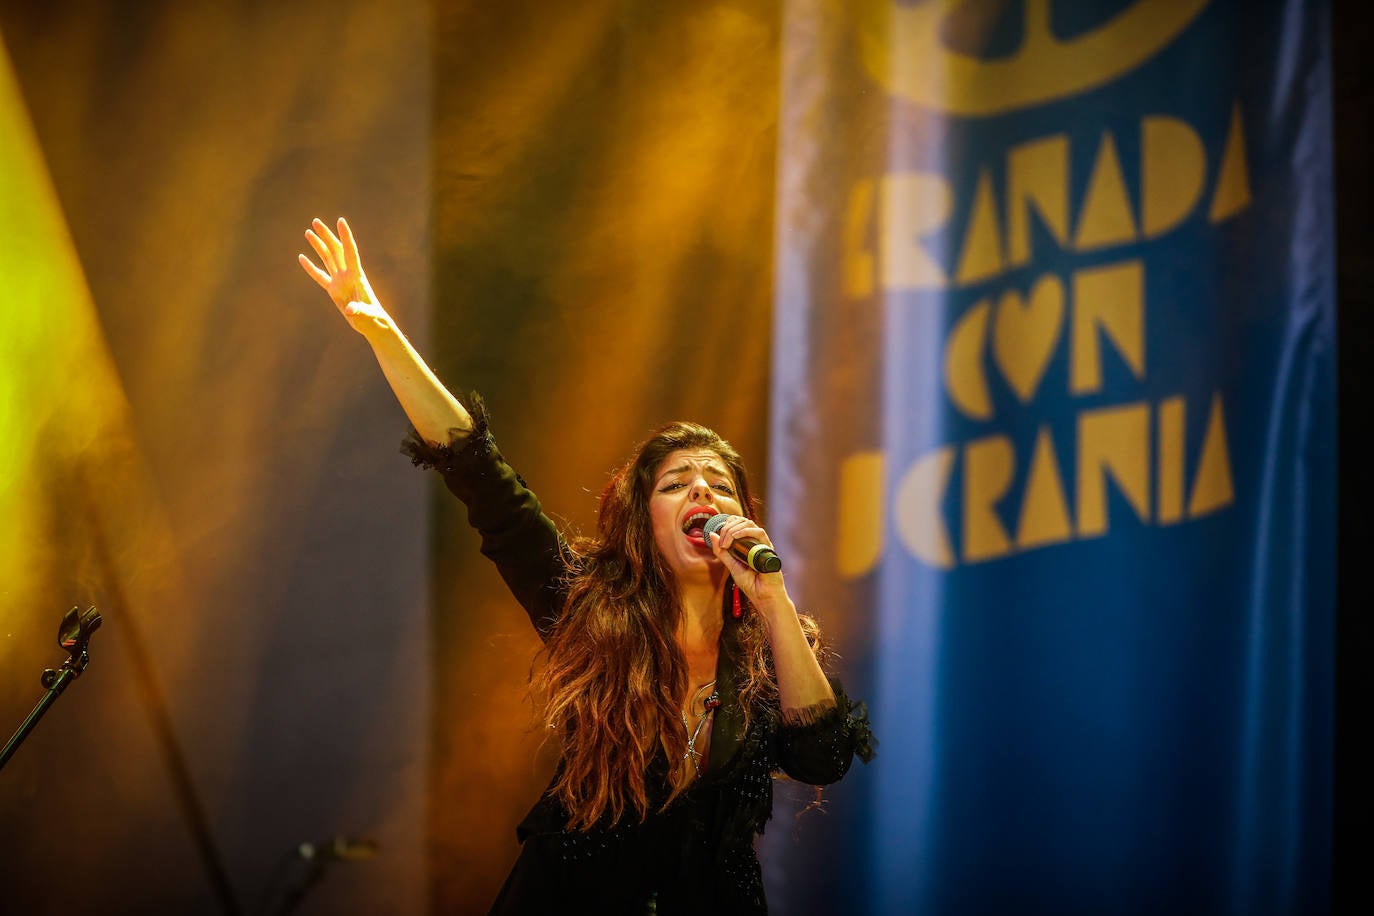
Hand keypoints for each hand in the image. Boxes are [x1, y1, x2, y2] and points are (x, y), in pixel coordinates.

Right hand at [298, 217, 387, 333]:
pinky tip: (302, 257)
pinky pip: (319, 276)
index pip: (350, 252)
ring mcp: (340, 281)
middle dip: (326, 235)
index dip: (345, 236)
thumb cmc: (372, 318)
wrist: (371, 324)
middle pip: (336, 250)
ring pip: (327, 258)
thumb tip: (349, 311)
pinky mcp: (333, 290)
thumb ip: (358, 310)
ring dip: (318, 245)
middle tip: (315, 221)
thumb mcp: (366, 313)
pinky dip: (310, 267)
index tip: (340, 221)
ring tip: (308, 232)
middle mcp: (347, 274)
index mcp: (357, 276)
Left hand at [707, 516, 791, 615]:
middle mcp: (756, 541)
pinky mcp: (768, 549)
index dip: (727, 523)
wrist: (763, 596)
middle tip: (721, 541)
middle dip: (728, 527)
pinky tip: (735, 537)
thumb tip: (712, 535)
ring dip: (734, 529)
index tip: (718, 535)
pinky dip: (746, 531)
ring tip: (726, 541)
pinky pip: (759, 533)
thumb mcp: (731, 566)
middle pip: (742, 521)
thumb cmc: (751, 584)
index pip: (738, 523)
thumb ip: (722, 552)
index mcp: (748, 544)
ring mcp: (762, 544)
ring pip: (749, 524)